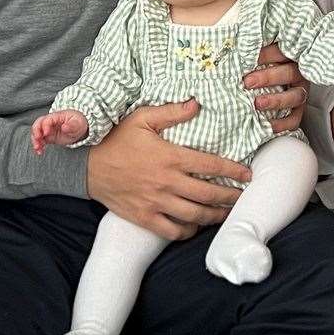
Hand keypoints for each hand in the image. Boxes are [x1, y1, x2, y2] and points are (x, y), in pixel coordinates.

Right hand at [31, 109, 88, 154]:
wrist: (78, 127)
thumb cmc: (77, 122)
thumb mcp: (78, 123)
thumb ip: (72, 125)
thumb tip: (64, 127)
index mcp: (57, 116)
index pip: (47, 119)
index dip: (45, 126)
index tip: (46, 133)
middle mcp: (50, 122)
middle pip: (38, 124)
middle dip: (36, 131)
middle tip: (38, 139)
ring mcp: (48, 129)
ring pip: (36, 132)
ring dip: (35, 140)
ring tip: (37, 148)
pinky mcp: (48, 137)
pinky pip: (39, 140)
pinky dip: (38, 145)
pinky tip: (40, 151)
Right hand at [87, 100, 252, 240]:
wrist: (86, 167)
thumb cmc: (116, 140)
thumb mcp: (141, 118)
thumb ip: (171, 112)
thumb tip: (196, 103)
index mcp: (170, 157)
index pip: (210, 165)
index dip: (233, 170)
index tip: (247, 174)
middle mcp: (166, 182)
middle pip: (208, 194)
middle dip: (230, 196)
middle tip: (243, 196)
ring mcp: (155, 203)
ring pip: (195, 215)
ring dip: (215, 215)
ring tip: (227, 213)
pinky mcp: (144, 218)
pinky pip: (172, 231)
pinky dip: (188, 231)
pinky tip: (196, 226)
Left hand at [245, 43, 308, 134]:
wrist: (272, 85)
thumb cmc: (258, 66)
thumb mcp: (255, 55)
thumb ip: (247, 49)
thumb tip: (225, 40)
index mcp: (289, 55)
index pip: (282, 51)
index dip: (266, 54)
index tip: (247, 57)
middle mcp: (298, 72)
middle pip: (289, 72)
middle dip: (268, 77)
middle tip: (247, 82)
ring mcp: (300, 91)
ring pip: (296, 96)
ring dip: (276, 100)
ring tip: (257, 103)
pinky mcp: (298, 110)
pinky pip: (295, 118)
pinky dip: (283, 124)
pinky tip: (268, 125)